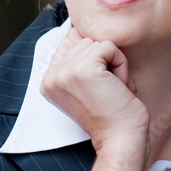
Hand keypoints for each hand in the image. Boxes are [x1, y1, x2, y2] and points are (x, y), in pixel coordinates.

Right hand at [40, 28, 149, 161]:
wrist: (120, 139)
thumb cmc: (111, 115)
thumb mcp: (87, 85)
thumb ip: (76, 58)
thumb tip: (73, 31)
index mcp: (48, 81)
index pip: (69, 45)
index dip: (92, 61)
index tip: (97, 89)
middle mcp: (52, 76)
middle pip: (84, 42)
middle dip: (104, 63)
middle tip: (107, 91)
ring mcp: (65, 72)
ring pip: (98, 43)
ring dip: (114, 65)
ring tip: (112, 90)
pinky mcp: (83, 69)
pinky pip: (109, 46)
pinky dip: (122, 64)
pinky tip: (118, 87)